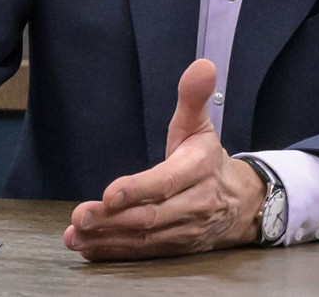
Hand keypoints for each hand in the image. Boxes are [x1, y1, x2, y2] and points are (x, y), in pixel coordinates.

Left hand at [64, 58, 266, 260]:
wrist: (242, 203)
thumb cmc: (208, 160)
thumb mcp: (200, 125)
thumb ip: (193, 97)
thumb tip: (203, 66)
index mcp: (198, 169)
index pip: (167, 182)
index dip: (138, 189)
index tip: (111, 193)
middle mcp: (194, 204)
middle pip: (151, 215)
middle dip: (113, 218)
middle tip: (80, 216)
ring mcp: (186, 230)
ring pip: (145, 238)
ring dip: (108, 238)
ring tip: (76, 235)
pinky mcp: (177, 248)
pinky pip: (144, 253)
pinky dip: (115, 252)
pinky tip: (89, 248)